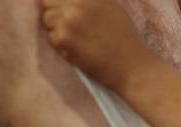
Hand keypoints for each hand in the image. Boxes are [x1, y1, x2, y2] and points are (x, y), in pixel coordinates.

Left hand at [40, 0, 157, 88]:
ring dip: (56, 29)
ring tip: (76, 40)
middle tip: (71, 29)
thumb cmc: (127, 40)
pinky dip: (60, 45)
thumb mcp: (113, 8)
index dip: (59, 3)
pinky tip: (78, 51)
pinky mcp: (64, 38)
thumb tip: (68, 3)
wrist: (133, 66)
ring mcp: (69, 19)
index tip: (64, 13)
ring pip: (47, 20)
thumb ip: (89, 2)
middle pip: (48, 2)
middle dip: (55, 14)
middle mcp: (78, 3)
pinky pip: (50, 37)